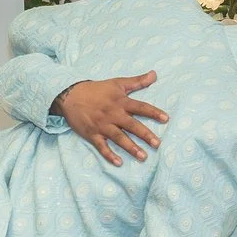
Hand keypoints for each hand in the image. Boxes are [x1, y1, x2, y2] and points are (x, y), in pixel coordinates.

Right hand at [53, 72, 167, 163]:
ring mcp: (102, 125)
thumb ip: (137, 81)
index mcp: (121, 102)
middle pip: (131, 125)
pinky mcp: (92, 134)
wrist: (70, 95)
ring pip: (118, 138)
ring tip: (143, 157)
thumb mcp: (117, 83)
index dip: (153, 113)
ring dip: (131, 147)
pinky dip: (109, 155)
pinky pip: (101, 146)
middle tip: (157, 144)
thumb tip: (155, 74)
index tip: (166, 119)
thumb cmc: (96, 90)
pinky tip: (119, 162)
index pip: (140, 107)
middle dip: (145, 135)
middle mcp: (113, 114)